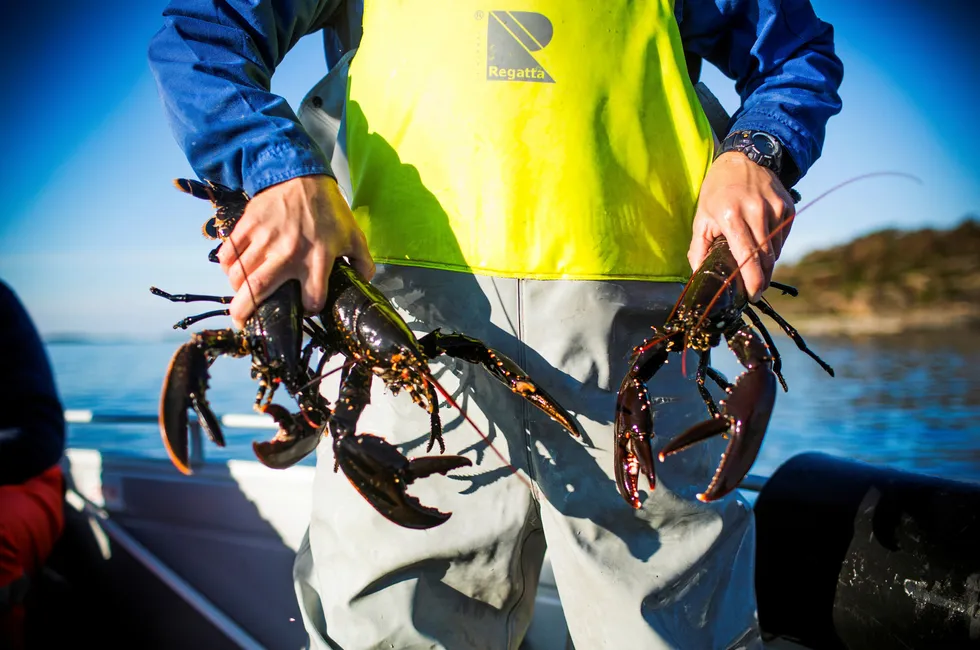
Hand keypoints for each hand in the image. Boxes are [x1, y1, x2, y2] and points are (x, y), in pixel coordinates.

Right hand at [216, 174, 374, 327]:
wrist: (302, 175)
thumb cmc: (329, 209)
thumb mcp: (353, 235)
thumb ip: (362, 262)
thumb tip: (366, 282)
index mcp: (318, 257)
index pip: (312, 297)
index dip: (310, 307)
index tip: (307, 306)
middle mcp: (288, 252)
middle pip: (260, 289)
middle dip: (246, 310)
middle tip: (241, 323)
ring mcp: (264, 239)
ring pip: (240, 273)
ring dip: (236, 289)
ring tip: (240, 296)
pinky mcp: (248, 226)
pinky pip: (229, 252)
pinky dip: (226, 266)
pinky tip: (233, 271)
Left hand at [688, 152, 795, 301]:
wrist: (744, 158)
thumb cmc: (717, 191)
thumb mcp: (702, 217)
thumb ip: (699, 248)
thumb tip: (697, 275)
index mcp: (731, 216)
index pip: (747, 256)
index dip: (753, 280)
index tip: (753, 296)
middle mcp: (756, 212)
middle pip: (765, 258)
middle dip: (761, 278)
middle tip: (753, 289)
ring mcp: (775, 209)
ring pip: (776, 250)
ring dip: (767, 263)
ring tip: (754, 264)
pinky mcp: (788, 208)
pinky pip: (782, 238)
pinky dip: (774, 247)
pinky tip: (762, 243)